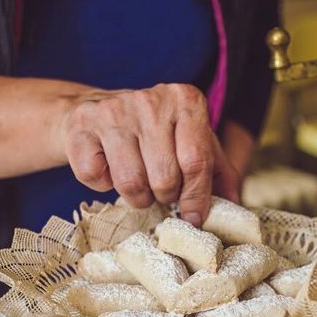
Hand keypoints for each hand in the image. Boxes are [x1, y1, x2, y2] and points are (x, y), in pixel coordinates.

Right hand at [61, 83, 239, 223]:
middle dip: (164, 197)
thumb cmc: (156, 136)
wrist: (97, 113)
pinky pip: (96, 180)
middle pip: (165, 180)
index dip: (197, 198)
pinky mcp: (81, 126)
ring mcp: (113, 111)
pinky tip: (108, 166)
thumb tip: (236, 209)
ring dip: (136, 197)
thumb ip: (220, 174)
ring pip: (131, 185)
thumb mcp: (194, 145)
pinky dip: (103, 185)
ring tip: (137, 181)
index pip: (197, 162)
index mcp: (186, 101)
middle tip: (159, 189)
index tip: (193, 217)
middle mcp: (150, 100)